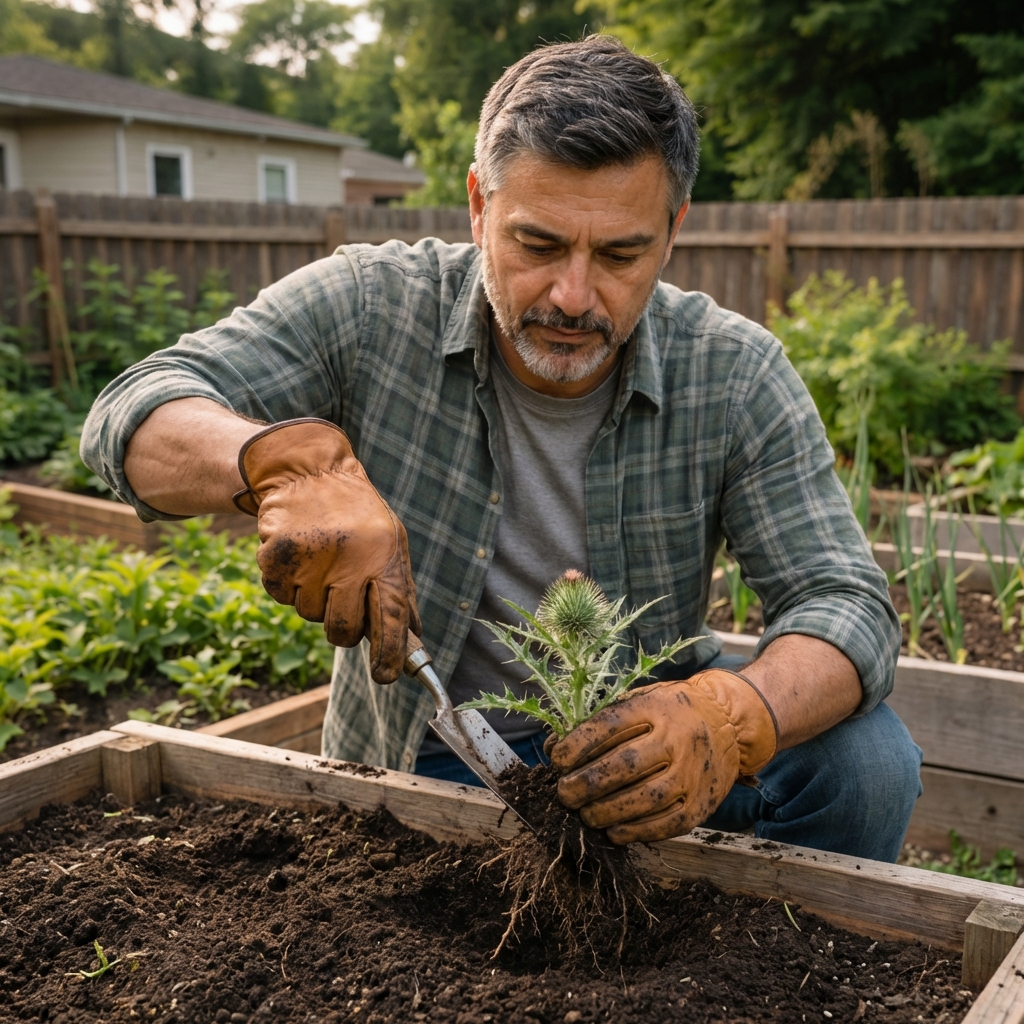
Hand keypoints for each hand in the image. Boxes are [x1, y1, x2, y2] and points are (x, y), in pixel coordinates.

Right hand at [233, 418, 420, 683]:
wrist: (306, 471)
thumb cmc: (357, 515)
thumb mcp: (391, 542)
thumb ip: (400, 590)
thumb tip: (413, 640)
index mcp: (385, 557)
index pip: (390, 618)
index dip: (390, 654)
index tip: (386, 676)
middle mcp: (350, 559)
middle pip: (343, 631)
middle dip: (342, 630)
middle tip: (341, 601)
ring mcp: (311, 559)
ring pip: (309, 615)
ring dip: (313, 599)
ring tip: (320, 562)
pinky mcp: (276, 557)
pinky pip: (280, 597)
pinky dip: (287, 585)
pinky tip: (298, 556)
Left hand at [549, 670, 778, 843]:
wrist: (728, 724)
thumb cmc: (671, 713)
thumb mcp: (641, 701)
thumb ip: (601, 722)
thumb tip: (555, 747)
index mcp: (656, 708)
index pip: (611, 725)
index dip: (579, 745)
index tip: (558, 760)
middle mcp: (676, 739)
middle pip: (624, 766)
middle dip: (587, 784)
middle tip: (564, 794)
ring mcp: (691, 773)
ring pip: (643, 799)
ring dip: (606, 811)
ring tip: (585, 814)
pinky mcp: (700, 805)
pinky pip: (665, 824)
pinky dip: (635, 831)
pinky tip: (613, 830)